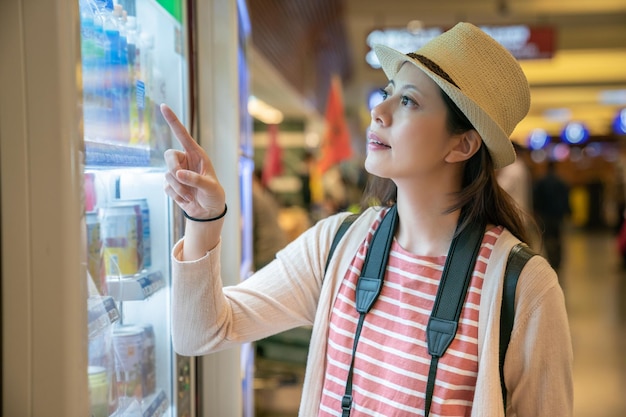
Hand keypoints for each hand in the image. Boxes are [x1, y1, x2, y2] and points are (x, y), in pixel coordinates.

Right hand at [161, 104, 225, 219]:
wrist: (208, 211)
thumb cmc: (214, 195)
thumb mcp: (210, 187)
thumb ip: (196, 180)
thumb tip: (178, 174)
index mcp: (196, 154)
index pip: (182, 134)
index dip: (173, 120)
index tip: (163, 106)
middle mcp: (185, 160)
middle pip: (169, 156)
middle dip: (175, 170)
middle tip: (184, 181)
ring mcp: (176, 172)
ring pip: (167, 174)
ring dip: (179, 188)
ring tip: (191, 195)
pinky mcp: (171, 185)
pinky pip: (166, 187)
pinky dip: (177, 195)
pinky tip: (187, 199)